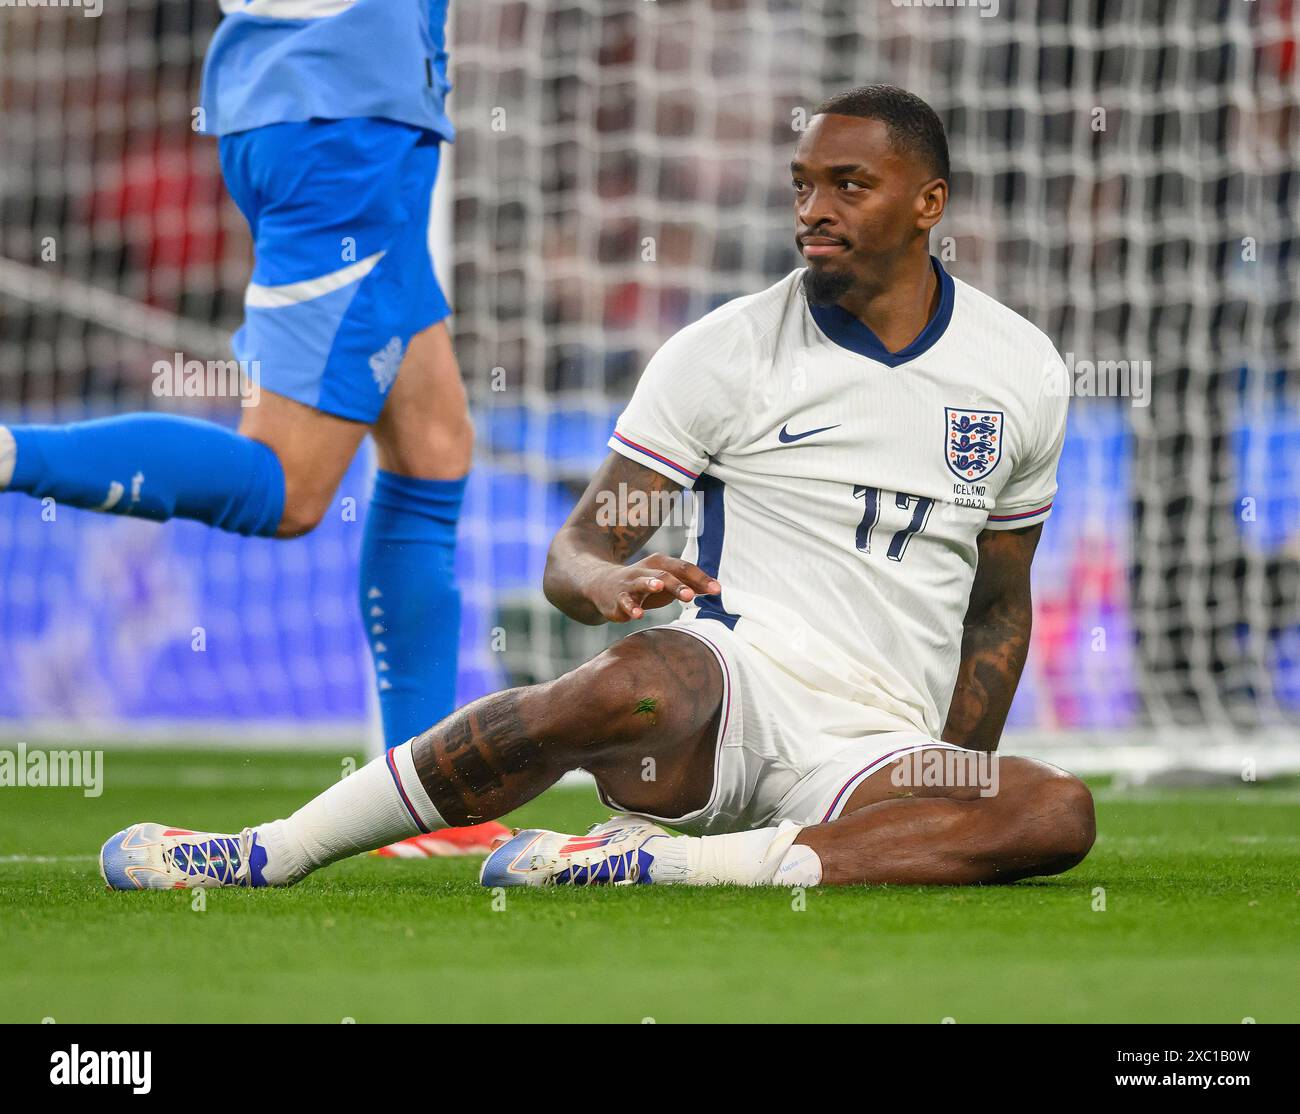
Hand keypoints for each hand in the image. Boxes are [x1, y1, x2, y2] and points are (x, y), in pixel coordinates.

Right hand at [586, 553, 721, 622]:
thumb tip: (717, 589)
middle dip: (678, 585)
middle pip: (665, 574)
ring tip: (659, 588)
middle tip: (691, 595)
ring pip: (642, 582)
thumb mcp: (667, 583)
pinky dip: (630, 607)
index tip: (717, 590)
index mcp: (661, 565)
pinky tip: (637, 615)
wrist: (601, 584)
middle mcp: (646, 570)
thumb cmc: (643, 585)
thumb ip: (690, 585)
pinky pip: (624, 601)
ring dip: (651, 584)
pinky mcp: (617, 597)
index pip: (684, 568)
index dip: (701, 578)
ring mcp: (630, 583)